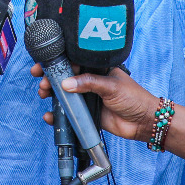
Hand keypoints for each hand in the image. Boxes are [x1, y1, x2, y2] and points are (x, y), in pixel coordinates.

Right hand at [33, 64, 161, 142]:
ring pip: (64, 94)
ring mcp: (87, 97)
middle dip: (50, 78)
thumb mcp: (111, 86)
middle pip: (64, 77)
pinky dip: (57, 114)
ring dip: (51, 94)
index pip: (73, 61)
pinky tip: (50, 115)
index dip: (57, 62)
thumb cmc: (134, 98)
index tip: (42, 64)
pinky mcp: (86, 113)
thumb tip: (66, 83)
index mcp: (97, 68)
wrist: (143, 122)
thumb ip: (89, 83)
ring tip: (43, 94)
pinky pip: (68, 113)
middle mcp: (90, 81)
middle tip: (41, 81)